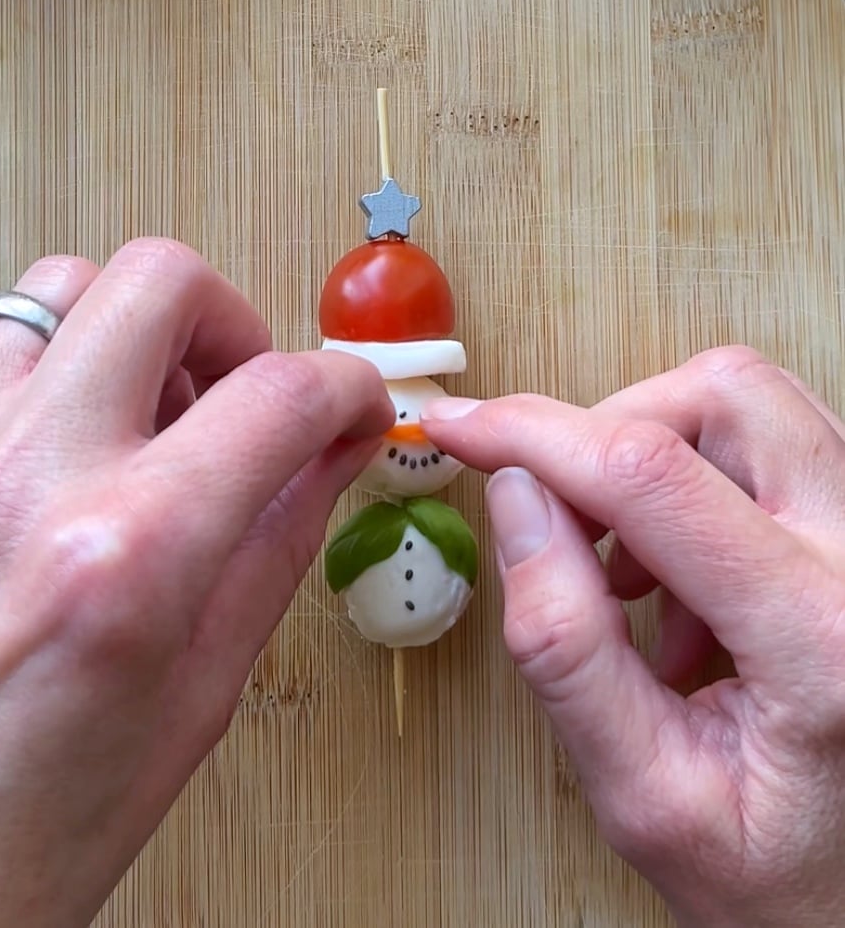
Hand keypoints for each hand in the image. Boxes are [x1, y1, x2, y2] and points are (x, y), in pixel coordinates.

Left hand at [0, 238, 392, 926]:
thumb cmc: (30, 826)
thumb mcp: (202, 689)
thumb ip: (277, 543)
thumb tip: (329, 456)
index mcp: (129, 557)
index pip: (281, 395)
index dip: (347, 386)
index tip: (351, 404)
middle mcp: (23, 482)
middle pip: (157, 281)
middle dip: (232, 322)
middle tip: (241, 389)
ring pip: (60, 290)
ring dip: (133, 340)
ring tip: (149, 418)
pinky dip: (45, 366)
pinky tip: (66, 438)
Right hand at [421, 346, 844, 927]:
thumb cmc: (777, 873)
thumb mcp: (642, 793)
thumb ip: (564, 645)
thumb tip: (514, 501)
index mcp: (819, 641)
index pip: (650, 478)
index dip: (530, 435)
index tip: (462, 427)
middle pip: (723, 398)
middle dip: (604, 434)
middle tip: (560, 520)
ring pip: (749, 404)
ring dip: (652, 458)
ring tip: (630, 574)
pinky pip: (773, 442)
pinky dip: (694, 479)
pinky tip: (678, 576)